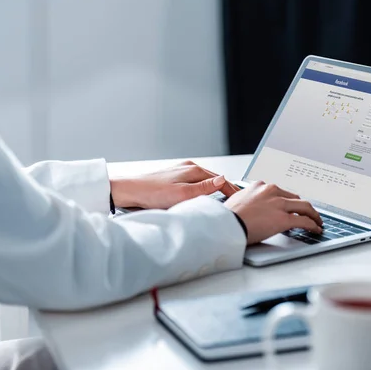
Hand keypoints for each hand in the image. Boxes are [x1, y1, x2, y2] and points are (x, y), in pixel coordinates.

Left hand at [110, 161, 239, 208]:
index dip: (232, 191)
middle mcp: (188, 168)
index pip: (221, 180)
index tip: (241, 200)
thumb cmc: (152, 193)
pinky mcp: (173, 178)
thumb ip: (205, 188)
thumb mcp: (183, 194)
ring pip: (204, 181)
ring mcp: (180, 172)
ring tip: (223, 200)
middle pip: (214, 179)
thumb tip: (223, 180)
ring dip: (214, 189)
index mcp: (193, 170)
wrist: (129, 192)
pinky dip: (202, 190)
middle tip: (235, 201)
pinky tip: (202, 197)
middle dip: (225, 189)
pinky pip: (194, 184)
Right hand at [224, 181, 322, 245]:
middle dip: (303, 207)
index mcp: (260, 186)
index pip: (280, 192)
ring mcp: (279, 204)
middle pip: (295, 198)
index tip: (291, 206)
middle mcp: (271, 191)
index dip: (288, 201)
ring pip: (304, 207)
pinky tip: (316, 229)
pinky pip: (303, 221)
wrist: (225, 225)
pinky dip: (312, 225)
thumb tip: (251, 210)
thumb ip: (248, 202)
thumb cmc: (227, 217)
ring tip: (317, 222)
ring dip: (313, 215)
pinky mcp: (283, 219)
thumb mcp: (237, 202)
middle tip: (308, 214)